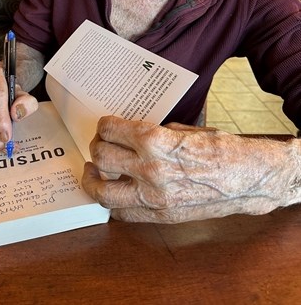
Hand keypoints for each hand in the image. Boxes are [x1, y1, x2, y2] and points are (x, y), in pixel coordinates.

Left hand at [82, 116, 294, 223]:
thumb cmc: (221, 148)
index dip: (104, 126)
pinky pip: (123, 213)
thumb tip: (131, 137)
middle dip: (96, 147)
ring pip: (103, 192)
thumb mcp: (183, 129)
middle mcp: (150, 169)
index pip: (111, 131)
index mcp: (155, 141)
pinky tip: (114, 191)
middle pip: (101, 157)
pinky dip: (113, 203)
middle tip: (99, 144)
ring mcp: (154, 196)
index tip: (104, 126)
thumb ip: (153, 134)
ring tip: (93, 172)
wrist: (247, 178)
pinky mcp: (161, 215)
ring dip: (93, 180)